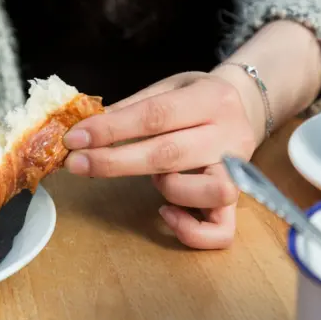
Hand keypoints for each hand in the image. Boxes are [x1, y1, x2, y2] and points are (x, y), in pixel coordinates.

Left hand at [62, 71, 259, 248]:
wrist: (246, 106)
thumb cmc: (197, 99)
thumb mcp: (168, 88)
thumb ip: (131, 108)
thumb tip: (84, 129)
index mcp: (212, 98)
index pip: (155, 115)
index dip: (111, 130)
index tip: (74, 139)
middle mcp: (231, 135)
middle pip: (169, 155)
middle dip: (114, 163)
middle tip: (76, 164)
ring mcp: (239, 172)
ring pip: (207, 193)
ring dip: (167, 188)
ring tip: (156, 178)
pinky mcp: (240, 202)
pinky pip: (221, 232)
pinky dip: (190, 230)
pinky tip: (167, 213)